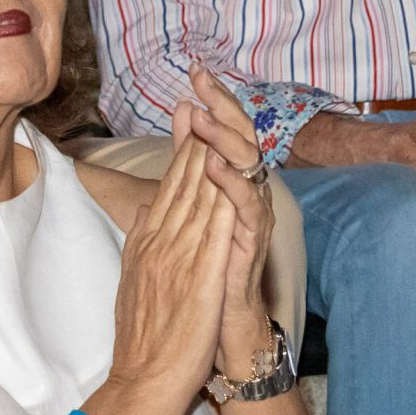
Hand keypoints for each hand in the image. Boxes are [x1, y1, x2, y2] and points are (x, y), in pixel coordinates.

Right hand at [109, 116, 238, 409]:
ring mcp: (177, 257)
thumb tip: (145, 215)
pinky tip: (230, 173)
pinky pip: (210, 229)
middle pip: (180, 181)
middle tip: (199, 96)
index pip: (167, 187)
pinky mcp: (196, 276)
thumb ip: (144, 245)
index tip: (188, 114)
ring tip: (215, 117)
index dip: (181, 148)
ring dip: (206, 154)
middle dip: (193, 137)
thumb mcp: (139, 281)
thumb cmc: (147, 337)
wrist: (145, 380)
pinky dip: (219, 198)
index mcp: (148, 244)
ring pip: (194, 196)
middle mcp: (159, 243)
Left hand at [180, 67, 276, 376]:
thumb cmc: (203, 291)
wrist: (219, 338)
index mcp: (220, 199)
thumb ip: (176, 200)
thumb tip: (165, 179)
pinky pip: (245, 210)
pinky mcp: (251, 248)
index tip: (191, 76)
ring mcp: (248, 224)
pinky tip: (214, 164)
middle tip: (204, 76)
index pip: (216, 140)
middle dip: (221, 108)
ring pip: (244, 169)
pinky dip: (230, 184)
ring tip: (205, 112)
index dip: (207, 107)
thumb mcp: (181, 239)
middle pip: (237, 142)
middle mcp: (240, 204)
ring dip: (225, 138)